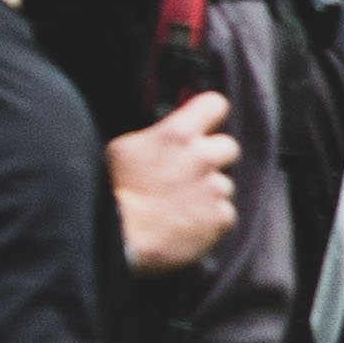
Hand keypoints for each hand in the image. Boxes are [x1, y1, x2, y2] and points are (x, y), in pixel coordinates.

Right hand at [112, 91, 239, 272]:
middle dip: (213, 158)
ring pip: (224, 184)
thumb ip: (156, 136)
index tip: (202, 126)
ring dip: (208, 192)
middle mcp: (203, 157)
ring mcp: (215, 188)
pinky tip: (187, 224)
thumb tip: (169, 131)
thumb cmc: (114, 192)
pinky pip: (224, 214)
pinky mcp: (221, 218)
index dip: (209, 115)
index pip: (215, 104)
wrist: (121, 237)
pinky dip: (210, 219)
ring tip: (180, 206)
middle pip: (229, 146)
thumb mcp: (124, 149)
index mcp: (178, 133)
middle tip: (189, 173)